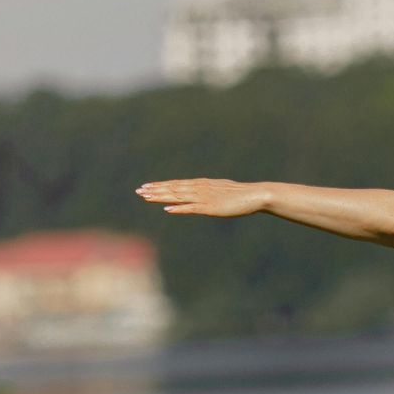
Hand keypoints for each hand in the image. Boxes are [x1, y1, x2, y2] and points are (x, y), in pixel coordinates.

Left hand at [135, 178, 268, 215]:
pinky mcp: (210, 208)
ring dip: (161, 196)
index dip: (160, 186)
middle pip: (173, 189)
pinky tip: (167, 209)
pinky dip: (178, 208)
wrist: (254, 195)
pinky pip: (191, 208)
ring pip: (178, 196)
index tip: (146, 187)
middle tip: (138, 191)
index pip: (176, 185)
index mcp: (201, 185)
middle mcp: (199, 189)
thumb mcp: (220, 192)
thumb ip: (208, 193)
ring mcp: (204, 198)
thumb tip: (200, 196)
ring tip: (146, 197)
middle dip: (155, 190)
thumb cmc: (240, 196)